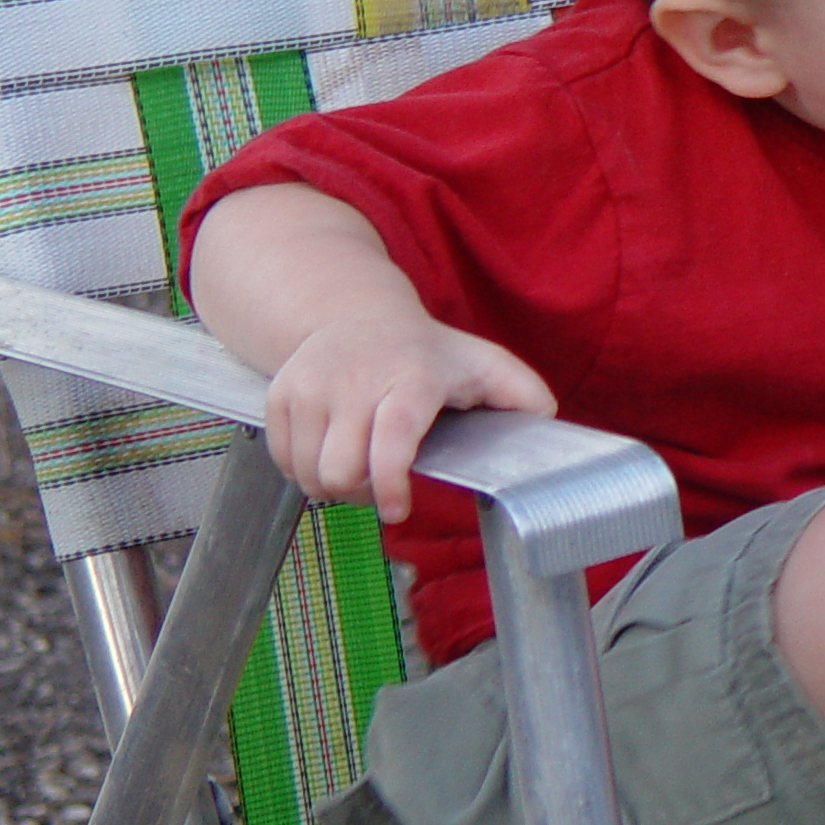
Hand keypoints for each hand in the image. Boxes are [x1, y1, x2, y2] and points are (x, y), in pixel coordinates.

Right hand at [264, 313, 555, 523]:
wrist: (356, 313)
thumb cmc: (430, 354)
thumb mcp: (485, 365)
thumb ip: (525, 396)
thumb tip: (545, 430)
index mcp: (411, 377)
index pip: (391, 437)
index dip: (389, 481)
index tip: (397, 510)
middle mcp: (354, 379)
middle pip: (340, 468)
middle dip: (363, 496)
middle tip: (383, 492)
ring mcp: (310, 385)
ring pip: (309, 472)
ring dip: (335, 489)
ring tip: (361, 474)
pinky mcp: (279, 394)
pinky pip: (283, 460)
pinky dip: (305, 474)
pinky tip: (332, 459)